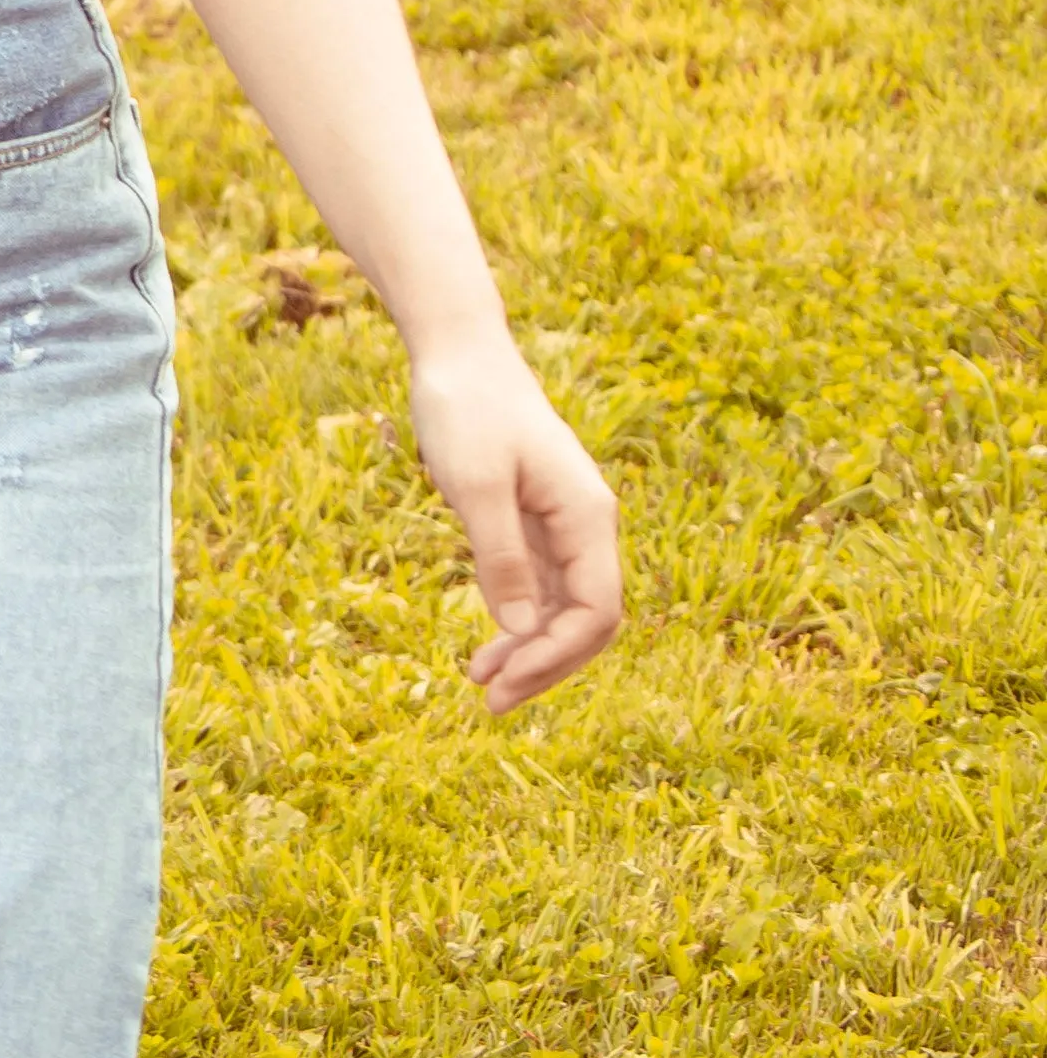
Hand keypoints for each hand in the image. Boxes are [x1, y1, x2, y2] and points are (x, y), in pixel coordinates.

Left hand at [408, 329, 623, 709]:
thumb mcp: (475, 485)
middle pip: (587, 620)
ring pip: (564, 609)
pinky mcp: (537, 522)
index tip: (502, 682)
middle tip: (489, 702)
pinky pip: (543, 588)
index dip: (556, 656)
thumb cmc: (466, 409)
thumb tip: (521, 628)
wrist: (459, 355)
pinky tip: (489, 643)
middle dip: (545, 665)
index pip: (597, 611)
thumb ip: (502, 556)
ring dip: (530, 649)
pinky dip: (520, 620)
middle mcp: (588, 525)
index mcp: (588, 516)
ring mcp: (565, 525)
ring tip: (479, 682)